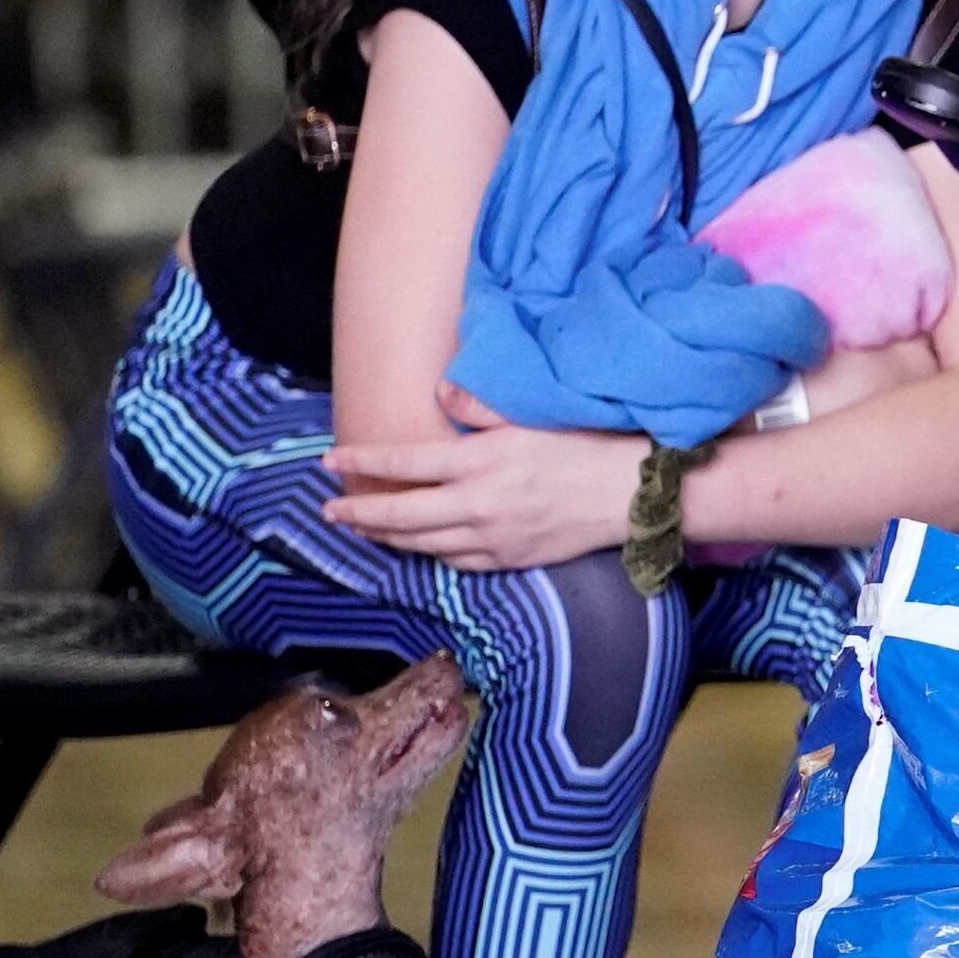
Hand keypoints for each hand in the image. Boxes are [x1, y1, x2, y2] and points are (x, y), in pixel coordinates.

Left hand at [324, 387, 648, 572]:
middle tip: (329, 512)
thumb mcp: (530, 413)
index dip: (362, 463)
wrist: (629, 494)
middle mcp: (477, 504)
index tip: (330, 460)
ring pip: (422, 544)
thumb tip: (442, 395)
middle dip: (359, 514)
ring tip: (363, 531)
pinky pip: (456, 562)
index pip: (403, 464)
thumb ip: (480, 406)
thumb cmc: (585, 445)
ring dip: (386, 538)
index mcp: (478, 461)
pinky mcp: (509, 559)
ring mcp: (491, 537)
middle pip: (400, 515)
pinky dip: (430, 555)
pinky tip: (419, 548)